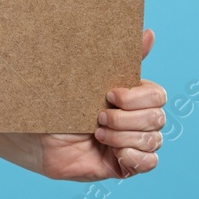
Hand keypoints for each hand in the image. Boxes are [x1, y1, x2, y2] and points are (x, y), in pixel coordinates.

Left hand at [37, 27, 166, 181]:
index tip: (109, 95)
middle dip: (126, 118)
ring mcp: (135, 142)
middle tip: (99, 117)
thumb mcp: (89, 79)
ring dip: (123, 137)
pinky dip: (132, 156)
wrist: (40, 137)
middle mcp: (139, 119)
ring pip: (153, 140)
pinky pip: (149, 162)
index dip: (137, 98)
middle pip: (158, 118)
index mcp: (133, 97)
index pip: (158, 95)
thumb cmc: (62, 104)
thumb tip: (150, 33)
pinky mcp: (128, 165)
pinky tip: (114, 152)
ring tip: (99, 135)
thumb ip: (120, 59)